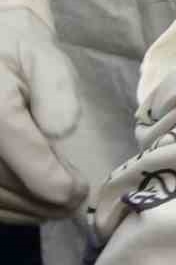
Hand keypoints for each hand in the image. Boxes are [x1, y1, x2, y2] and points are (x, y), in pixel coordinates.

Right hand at [0, 8, 87, 222]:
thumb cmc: (20, 55)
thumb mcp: (45, 59)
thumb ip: (56, 91)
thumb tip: (60, 132)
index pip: (18, 149)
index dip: (50, 180)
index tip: (78, 191)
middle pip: (2, 180)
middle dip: (42, 200)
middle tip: (77, 203)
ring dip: (27, 209)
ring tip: (61, 207)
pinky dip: (9, 209)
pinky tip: (34, 205)